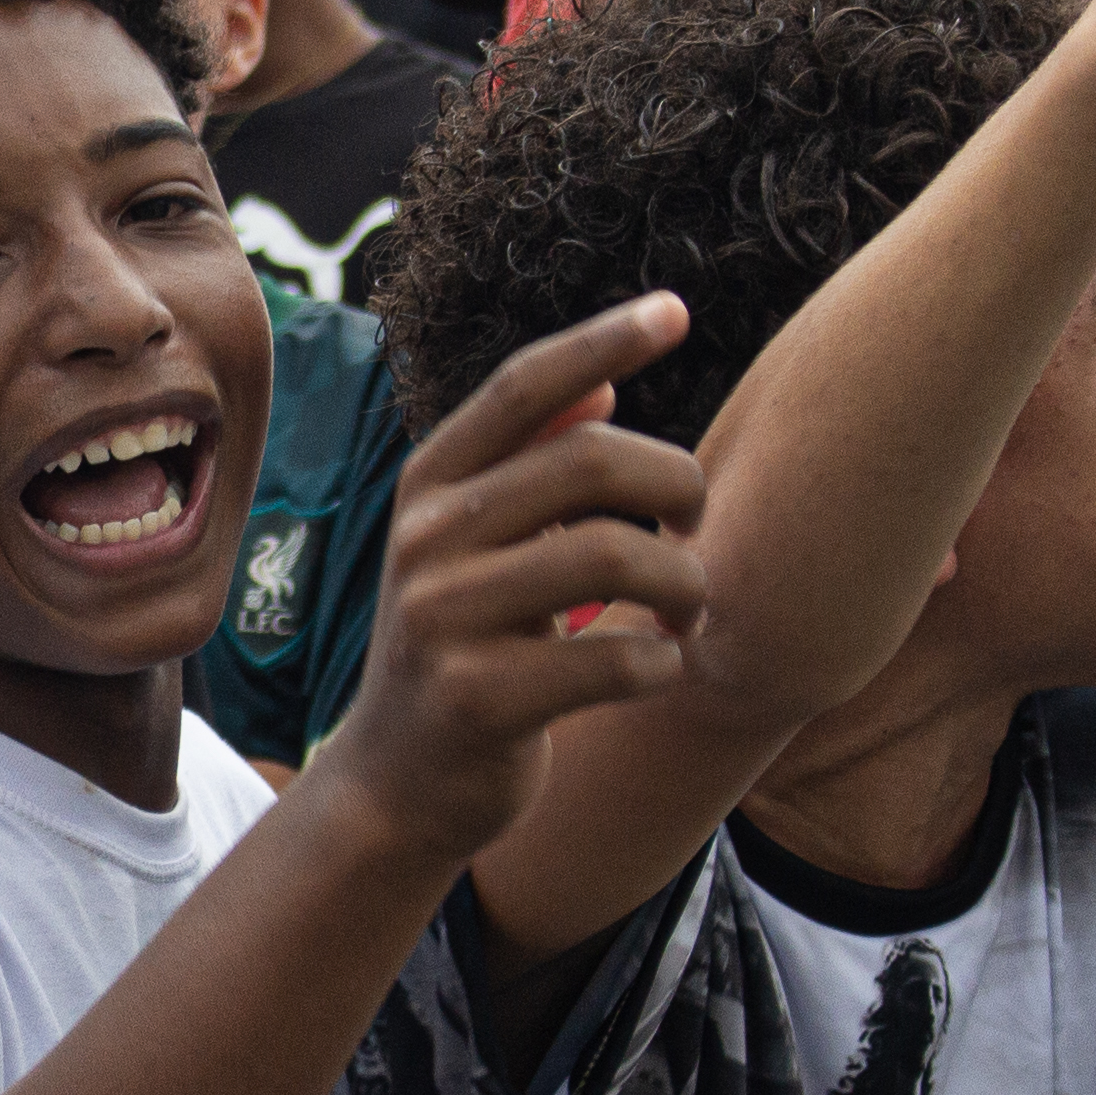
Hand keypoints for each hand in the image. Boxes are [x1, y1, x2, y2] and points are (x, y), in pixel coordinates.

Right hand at [304, 294, 711, 871]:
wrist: (400, 783)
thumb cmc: (465, 650)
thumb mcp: (476, 549)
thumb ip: (529, 468)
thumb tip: (605, 384)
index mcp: (429, 487)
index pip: (524, 385)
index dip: (604, 339)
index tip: (678, 311)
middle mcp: (425, 539)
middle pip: (593, 461)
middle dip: (679, 487)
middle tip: (695, 529)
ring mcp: (444, 618)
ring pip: (616, 553)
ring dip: (684, 582)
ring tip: (685, 610)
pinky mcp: (478, 698)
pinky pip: (618, 657)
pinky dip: (663, 661)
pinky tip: (656, 668)